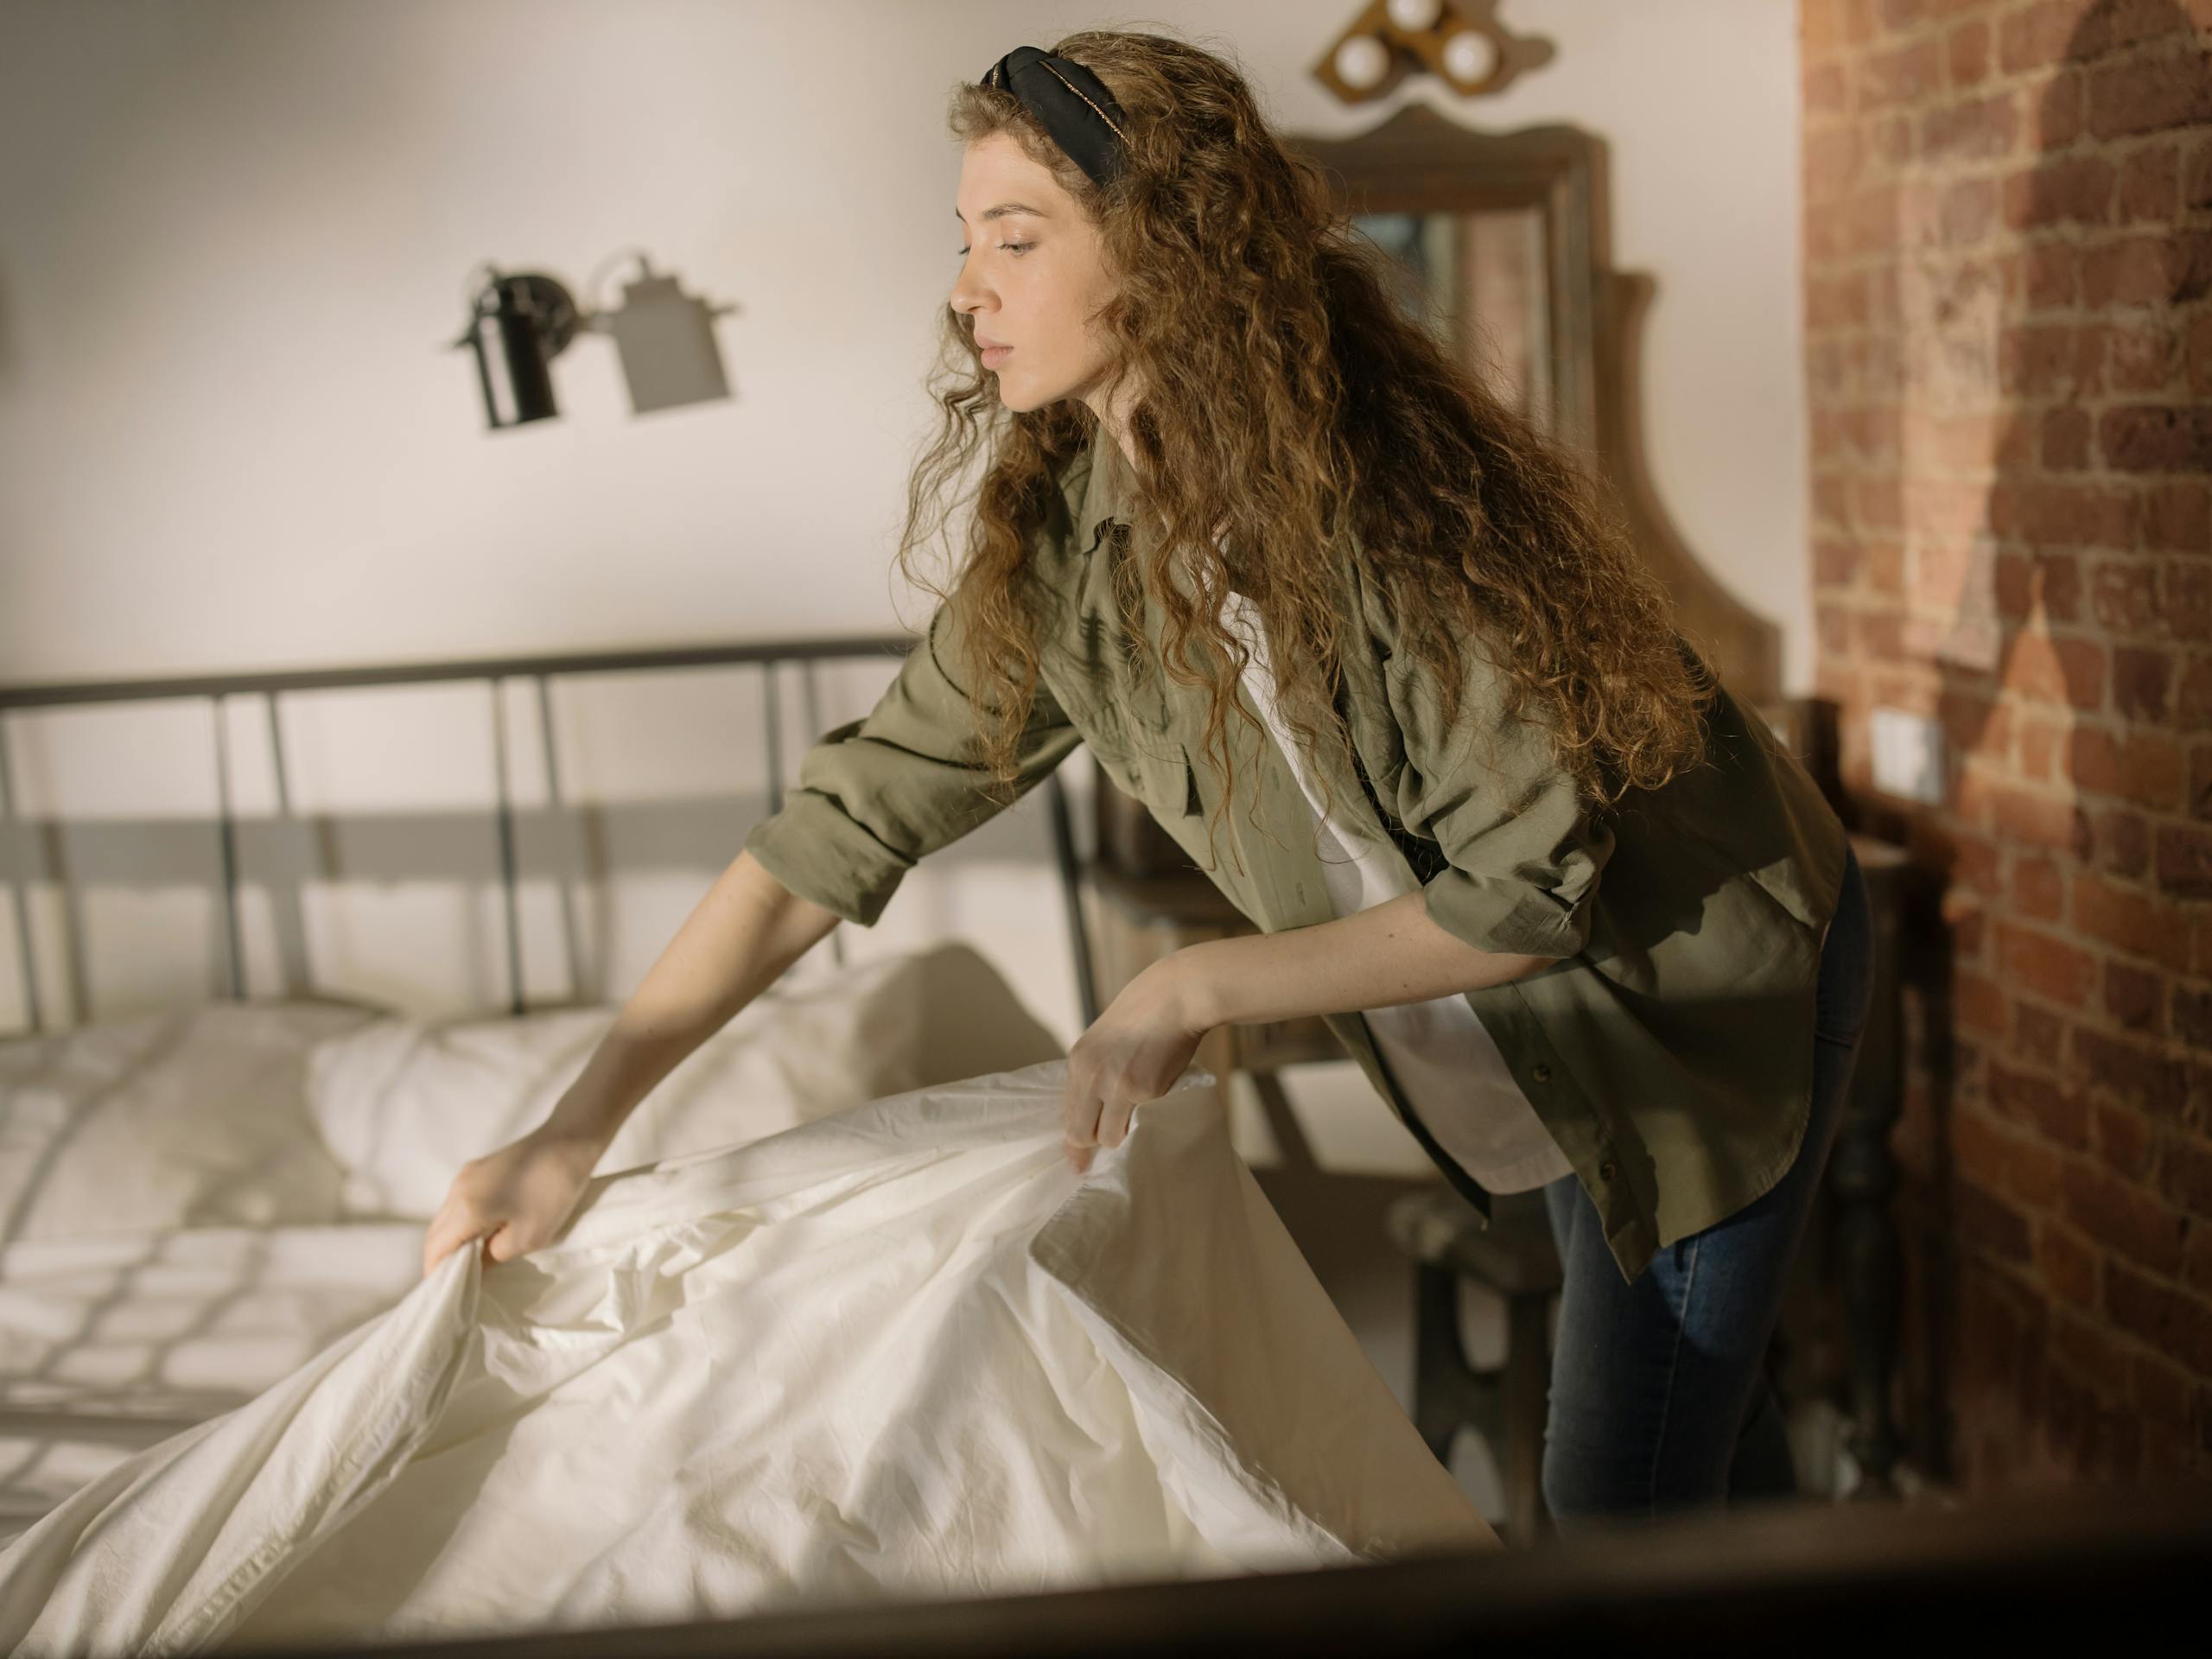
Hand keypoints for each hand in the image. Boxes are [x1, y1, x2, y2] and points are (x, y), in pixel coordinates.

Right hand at [420, 1123, 604, 1278]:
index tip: (444, 1291)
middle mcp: (457, 1190)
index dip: (435, 1272)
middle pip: (435, 1232)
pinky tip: (480, 1233)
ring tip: (470, 1260)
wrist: (569, 1141)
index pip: (435, 1249)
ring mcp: (465, 1175)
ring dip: (451, 1239)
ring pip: (445, 1216)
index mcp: (466, 1208)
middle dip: (440, 1257)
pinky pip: (458, 1202)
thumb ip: (494, 1255)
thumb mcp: (528, 1236)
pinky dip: (461, 1221)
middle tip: (456, 1280)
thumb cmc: (553, 1192)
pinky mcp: (476, 1168)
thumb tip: (476, 1263)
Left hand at [1063, 951, 1213, 1174]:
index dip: (1072, 1138)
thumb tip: (1095, 1107)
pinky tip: (1153, 1101)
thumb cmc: (1146, 1013)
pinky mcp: (1143, 1090)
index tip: (1076, 1159)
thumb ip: (1096, 1070)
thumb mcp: (1105, 1039)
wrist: (1176, 996)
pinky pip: (1137, 1122)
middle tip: (1092, 1164)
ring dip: (1119, 1135)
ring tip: (1132, 1122)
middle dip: (1088, 1149)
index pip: (1067, 1111)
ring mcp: (1115, 1084)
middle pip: (1078, 1131)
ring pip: (1108, 1135)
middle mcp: (1090, 1074)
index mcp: (1078, 1060)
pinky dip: (1144, 1119)